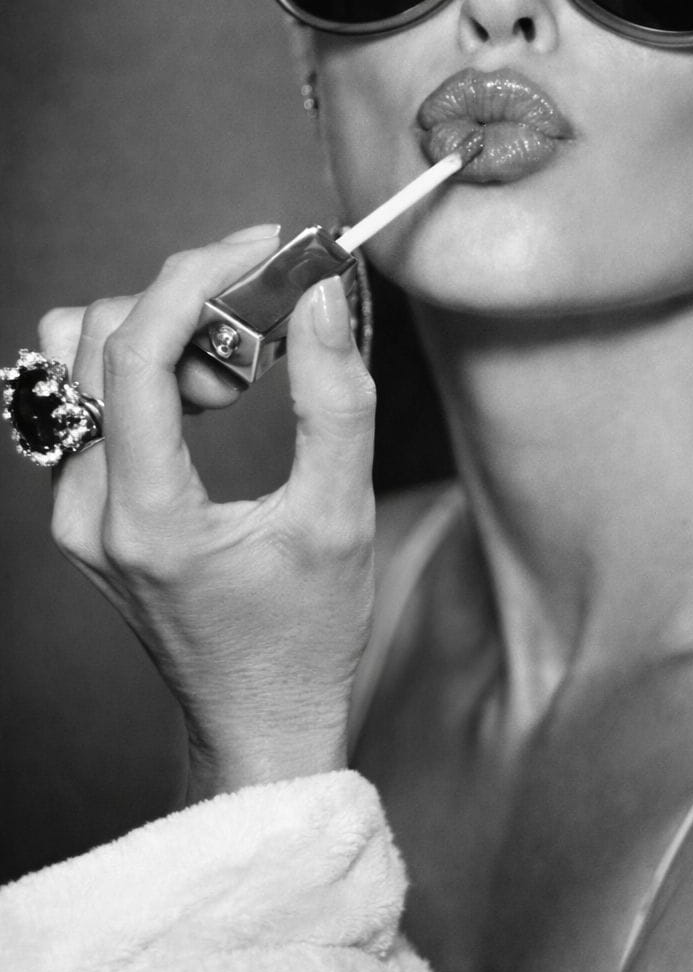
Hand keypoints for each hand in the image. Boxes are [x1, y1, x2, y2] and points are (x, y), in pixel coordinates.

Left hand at [38, 225, 377, 800]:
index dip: (195, 278)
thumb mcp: (341, 516)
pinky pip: (84, 399)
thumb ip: (337, 400)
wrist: (257, 721)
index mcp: (146, 517)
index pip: (133, 353)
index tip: (262, 250)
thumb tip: (321, 296)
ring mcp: (72, 512)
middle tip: (264, 330)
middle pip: (92, 339)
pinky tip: (206, 403)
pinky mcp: (81, 509)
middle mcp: (86, 511)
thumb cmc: (304, 636)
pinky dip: (144, 371)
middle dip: (184, 306)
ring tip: (231, 379)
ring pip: (74, 362)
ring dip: (156, 336)